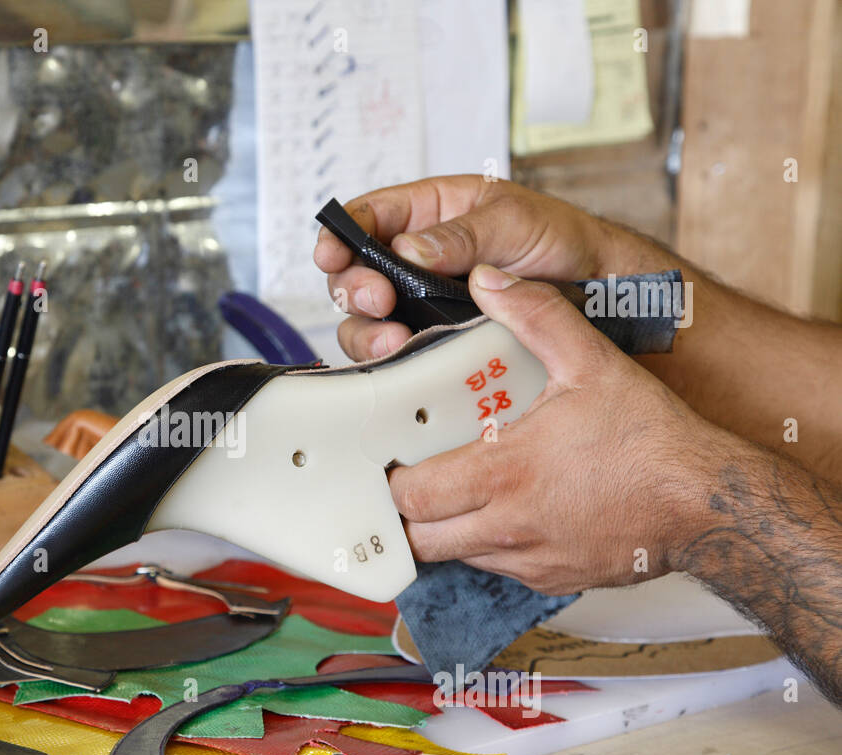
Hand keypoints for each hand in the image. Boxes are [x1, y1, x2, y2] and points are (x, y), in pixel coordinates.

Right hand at [312, 176, 677, 359]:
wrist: (604, 296)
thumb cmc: (565, 242)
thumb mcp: (515, 221)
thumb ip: (460, 234)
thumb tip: (407, 249)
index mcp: (431, 213)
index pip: (368, 217)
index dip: (341, 234)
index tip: (333, 252)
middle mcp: (417, 259)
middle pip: (354, 273)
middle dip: (353, 288)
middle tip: (377, 300)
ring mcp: (423, 304)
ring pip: (366, 320)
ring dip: (366, 330)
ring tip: (391, 340)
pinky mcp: (435, 343)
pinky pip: (395, 352)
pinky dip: (389, 358)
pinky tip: (401, 359)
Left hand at [390, 264, 728, 594]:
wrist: (707, 502)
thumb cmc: (652, 440)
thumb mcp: (591, 362)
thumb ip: (535, 316)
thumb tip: (487, 281)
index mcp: (505, 474)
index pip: (411, 497)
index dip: (393, 482)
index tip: (395, 460)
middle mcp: (509, 527)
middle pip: (420, 540)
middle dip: (407, 515)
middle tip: (413, 483)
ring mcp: (530, 561)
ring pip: (456, 557)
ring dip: (446, 531)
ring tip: (455, 495)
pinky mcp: (552, 581)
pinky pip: (497, 569)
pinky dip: (488, 546)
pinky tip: (506, 512)